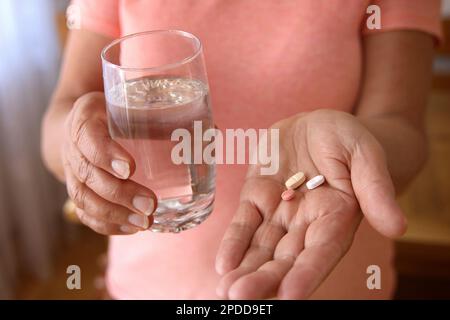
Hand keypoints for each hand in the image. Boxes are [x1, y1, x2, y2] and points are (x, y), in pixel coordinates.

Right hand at [61, 92, 156, 234]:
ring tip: (144, 223)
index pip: (87, 135)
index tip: (130, 169)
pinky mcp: (77, 189)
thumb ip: (167, 114)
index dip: (105, 154)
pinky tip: (131, 229)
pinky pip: (84, 212)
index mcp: (85, 116)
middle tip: (150, 204)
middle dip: (119, 193)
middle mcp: (73, 145)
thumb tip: (211, 131)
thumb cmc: (118, 111)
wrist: (85, 124)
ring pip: (83, 197)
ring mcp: (71, 170)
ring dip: (114, 214)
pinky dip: (106, 224)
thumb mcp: (133, 102)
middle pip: (88, 173)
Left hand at [215, 109, 406, 298]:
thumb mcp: (364, 153)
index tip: (289, 296)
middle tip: (241, 297)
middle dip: (264, 279)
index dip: (306, 273)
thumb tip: (397, 228)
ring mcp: (279, 212)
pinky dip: (233, 243)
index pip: (321, 251)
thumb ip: (376, 188)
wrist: (316, 124)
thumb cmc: (346, 138)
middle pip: (285, 258)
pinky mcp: (257, 197)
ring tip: (225, 291)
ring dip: (244, 269)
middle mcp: (306, 222)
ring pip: (261, 247)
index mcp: (336, 216)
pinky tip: (222, 264)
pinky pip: (244, 223)